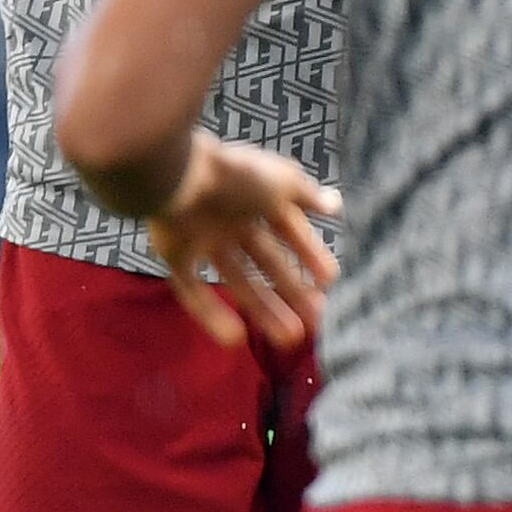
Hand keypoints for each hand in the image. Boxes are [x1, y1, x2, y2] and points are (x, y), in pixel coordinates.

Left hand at [138, 137, 336, 349]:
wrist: (177, 174)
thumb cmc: (236, 175)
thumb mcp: (284, 181)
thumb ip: (310, 196)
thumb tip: (336, 205)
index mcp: (257, 199)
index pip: (290, 231)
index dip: (310, 255)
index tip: (330, 281)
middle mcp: (232, 221)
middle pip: (267, 262)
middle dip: (293, 290)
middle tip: (317, 318)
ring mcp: (203, 240)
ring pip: (238, 280)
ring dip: (264, 309)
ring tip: (290, 337)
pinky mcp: (175, 256)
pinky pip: (193, 289)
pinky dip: (211, 313)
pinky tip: (234, 338)